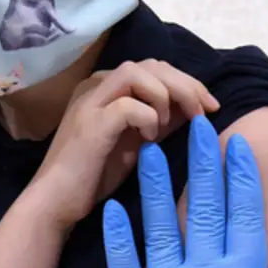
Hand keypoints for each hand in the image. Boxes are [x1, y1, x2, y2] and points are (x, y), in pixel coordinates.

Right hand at [35, 59, 217, 227]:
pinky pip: (129, 106)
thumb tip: (195, 106)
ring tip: (173, 123)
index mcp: (107, 87)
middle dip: (186, 85)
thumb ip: (162, 119)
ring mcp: (90, 101)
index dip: (188, 82)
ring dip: (167, 95)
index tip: (210, 106)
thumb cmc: (96, 174)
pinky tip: (149, 140)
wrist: (57, 202)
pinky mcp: (90, 123)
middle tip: (206, 110)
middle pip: (152, 65)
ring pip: (138, 73)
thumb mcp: (138, 140)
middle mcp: (96, 86)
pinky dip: (148, 118)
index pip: (155, 68)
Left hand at [103, 115, 267, 267]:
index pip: (245, 213)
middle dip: (202, 163)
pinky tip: (113, 208)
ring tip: (152, 150)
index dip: (241, 176)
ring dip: (158, 186)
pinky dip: (117, 237)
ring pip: (161, 226)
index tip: (237, 144)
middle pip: (206, 207)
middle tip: (197, 126)